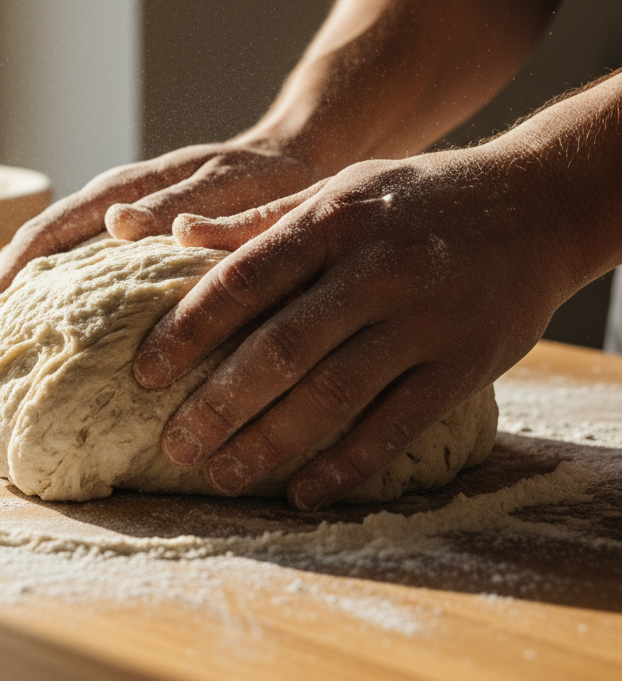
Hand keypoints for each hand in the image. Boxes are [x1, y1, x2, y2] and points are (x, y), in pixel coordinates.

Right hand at [0, 137, 318, 338]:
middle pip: (28, 256)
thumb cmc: (265, 176)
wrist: (291, 158)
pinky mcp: (131, 252)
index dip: (2, 282)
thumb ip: (181, 202)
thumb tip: (117, 225)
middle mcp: (105, 209)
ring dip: (16, 313)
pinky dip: (55, 314)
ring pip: (48, 270)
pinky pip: (80, 281)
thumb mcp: (231, 186)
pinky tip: (52, 354)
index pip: (41, 236)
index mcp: (119, 191)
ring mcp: (114, 230)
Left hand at [133, 146, 578, 509]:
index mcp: (332, 221)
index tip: (144, 373)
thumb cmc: (416, 197)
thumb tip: (175, 235)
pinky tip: (304, 493)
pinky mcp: (464, 364)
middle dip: (217, 404)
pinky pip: (396, 425)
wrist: (535, 202)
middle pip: (279, 349)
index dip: (187, 331)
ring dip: (269, 444)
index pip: (242, 280)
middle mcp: (374, 271)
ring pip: (332, 396)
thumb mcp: (338, 188)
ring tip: (221, 475)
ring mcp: (423, 321)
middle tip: (173, 444)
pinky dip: (347, 464)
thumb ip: (259, 220)